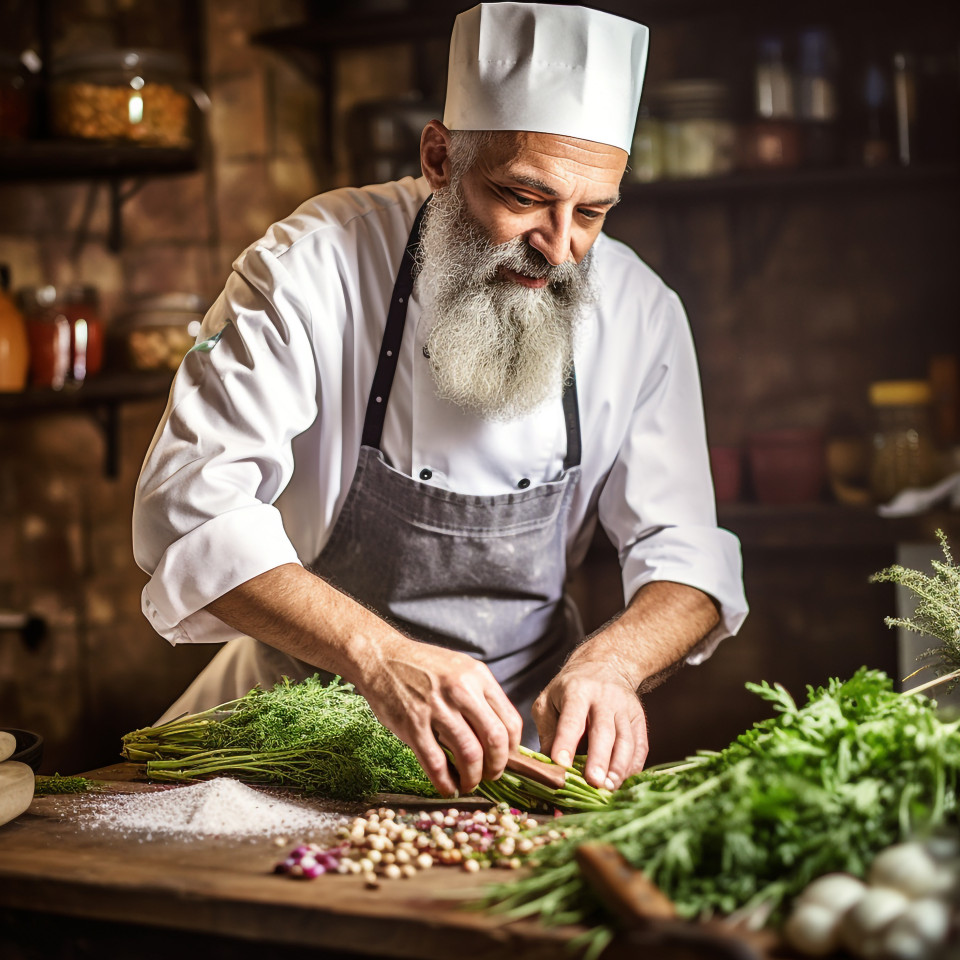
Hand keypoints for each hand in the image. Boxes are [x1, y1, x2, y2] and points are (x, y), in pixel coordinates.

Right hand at [357, 636, 522, 797]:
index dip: (512, 748)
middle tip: (491, 776)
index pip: (510, 720)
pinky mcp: (412, 725)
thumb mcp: (460, 669)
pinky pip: (436, 763)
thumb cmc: (423, 666)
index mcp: (478, 676)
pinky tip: (447, 787)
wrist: (382, 658)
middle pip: (495, 739)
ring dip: (472, 778)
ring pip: (469, 754)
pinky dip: (445, 782)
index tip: (506, 758)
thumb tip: (500, 735)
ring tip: (468, 783)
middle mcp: (461, 690)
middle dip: (497, 766)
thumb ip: (480, 695)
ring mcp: (436, 708)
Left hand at [532, 663, 647, 790]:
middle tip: (593, 782)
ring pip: (626, 741)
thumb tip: (547, 765)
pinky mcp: (639, 719)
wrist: (605, 665)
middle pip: (603, 731)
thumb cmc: (570, 689)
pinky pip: (640, 746)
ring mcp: (625, 709)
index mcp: (577, 691)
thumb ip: (547, 730)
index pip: (571, 718)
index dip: (565, 741)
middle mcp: (604, 698)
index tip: (560, 763)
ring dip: (618, 767)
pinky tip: (622, 781)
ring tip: (608, 788)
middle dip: (599, 758)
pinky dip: (632, 766)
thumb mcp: (549, 700)